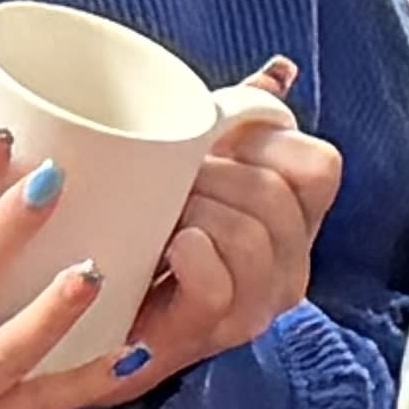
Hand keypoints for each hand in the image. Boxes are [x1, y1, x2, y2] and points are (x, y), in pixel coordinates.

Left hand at [106, 58, 336, 384]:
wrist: (88, 320)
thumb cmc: (143, 238)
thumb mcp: (195, 170)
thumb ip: (240, 122)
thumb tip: (280, 73)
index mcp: (294, 223)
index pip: (320, 166)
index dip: (266, 142)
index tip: (216, 146)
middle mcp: (287, 269)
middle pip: (274, 195)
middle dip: (212, 175)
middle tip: (169, 186)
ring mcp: (253, 308)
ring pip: (249, 235)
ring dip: (193, 212)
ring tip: (158, 221)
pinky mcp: (208, 335)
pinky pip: (217, 285)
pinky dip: (188, 257)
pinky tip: (161, 252)